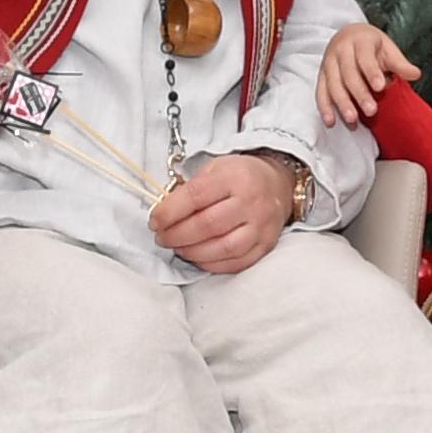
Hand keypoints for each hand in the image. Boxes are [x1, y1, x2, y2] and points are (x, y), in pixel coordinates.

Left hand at [150, 152, 294, 274]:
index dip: (170, 212)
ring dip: (193, 252)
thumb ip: (189, 189)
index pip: (196, 196)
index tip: (155, 221)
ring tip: (178, 247)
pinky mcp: (266, 244)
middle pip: (207, 225)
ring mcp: (262, 226)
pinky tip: (198, 257)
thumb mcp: (214, 168)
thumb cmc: (239, 176)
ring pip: (223, 248)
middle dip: (177, 235)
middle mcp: (252, 202)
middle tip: (162, 237)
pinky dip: (212, 264)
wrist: (276, 184)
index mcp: (236, 177)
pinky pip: (237, 262)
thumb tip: (163, 215)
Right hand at [320, 24, 420, 126]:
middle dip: (359, 93)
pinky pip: (321, 91)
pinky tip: (331, 121)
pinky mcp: (321, 74)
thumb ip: (400, 64)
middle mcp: (341, 49)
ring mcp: (329, 62)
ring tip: (352, 119)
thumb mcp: (388, 49)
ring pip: (333, 84)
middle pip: (348, 73)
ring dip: (342, 103)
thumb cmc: (372, 45)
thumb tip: (416, 74)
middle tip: (371, 110)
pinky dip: (325, 107)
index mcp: (360, 40)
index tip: (381, 87)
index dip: (372, 72)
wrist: (349, 35)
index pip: (365, 57)